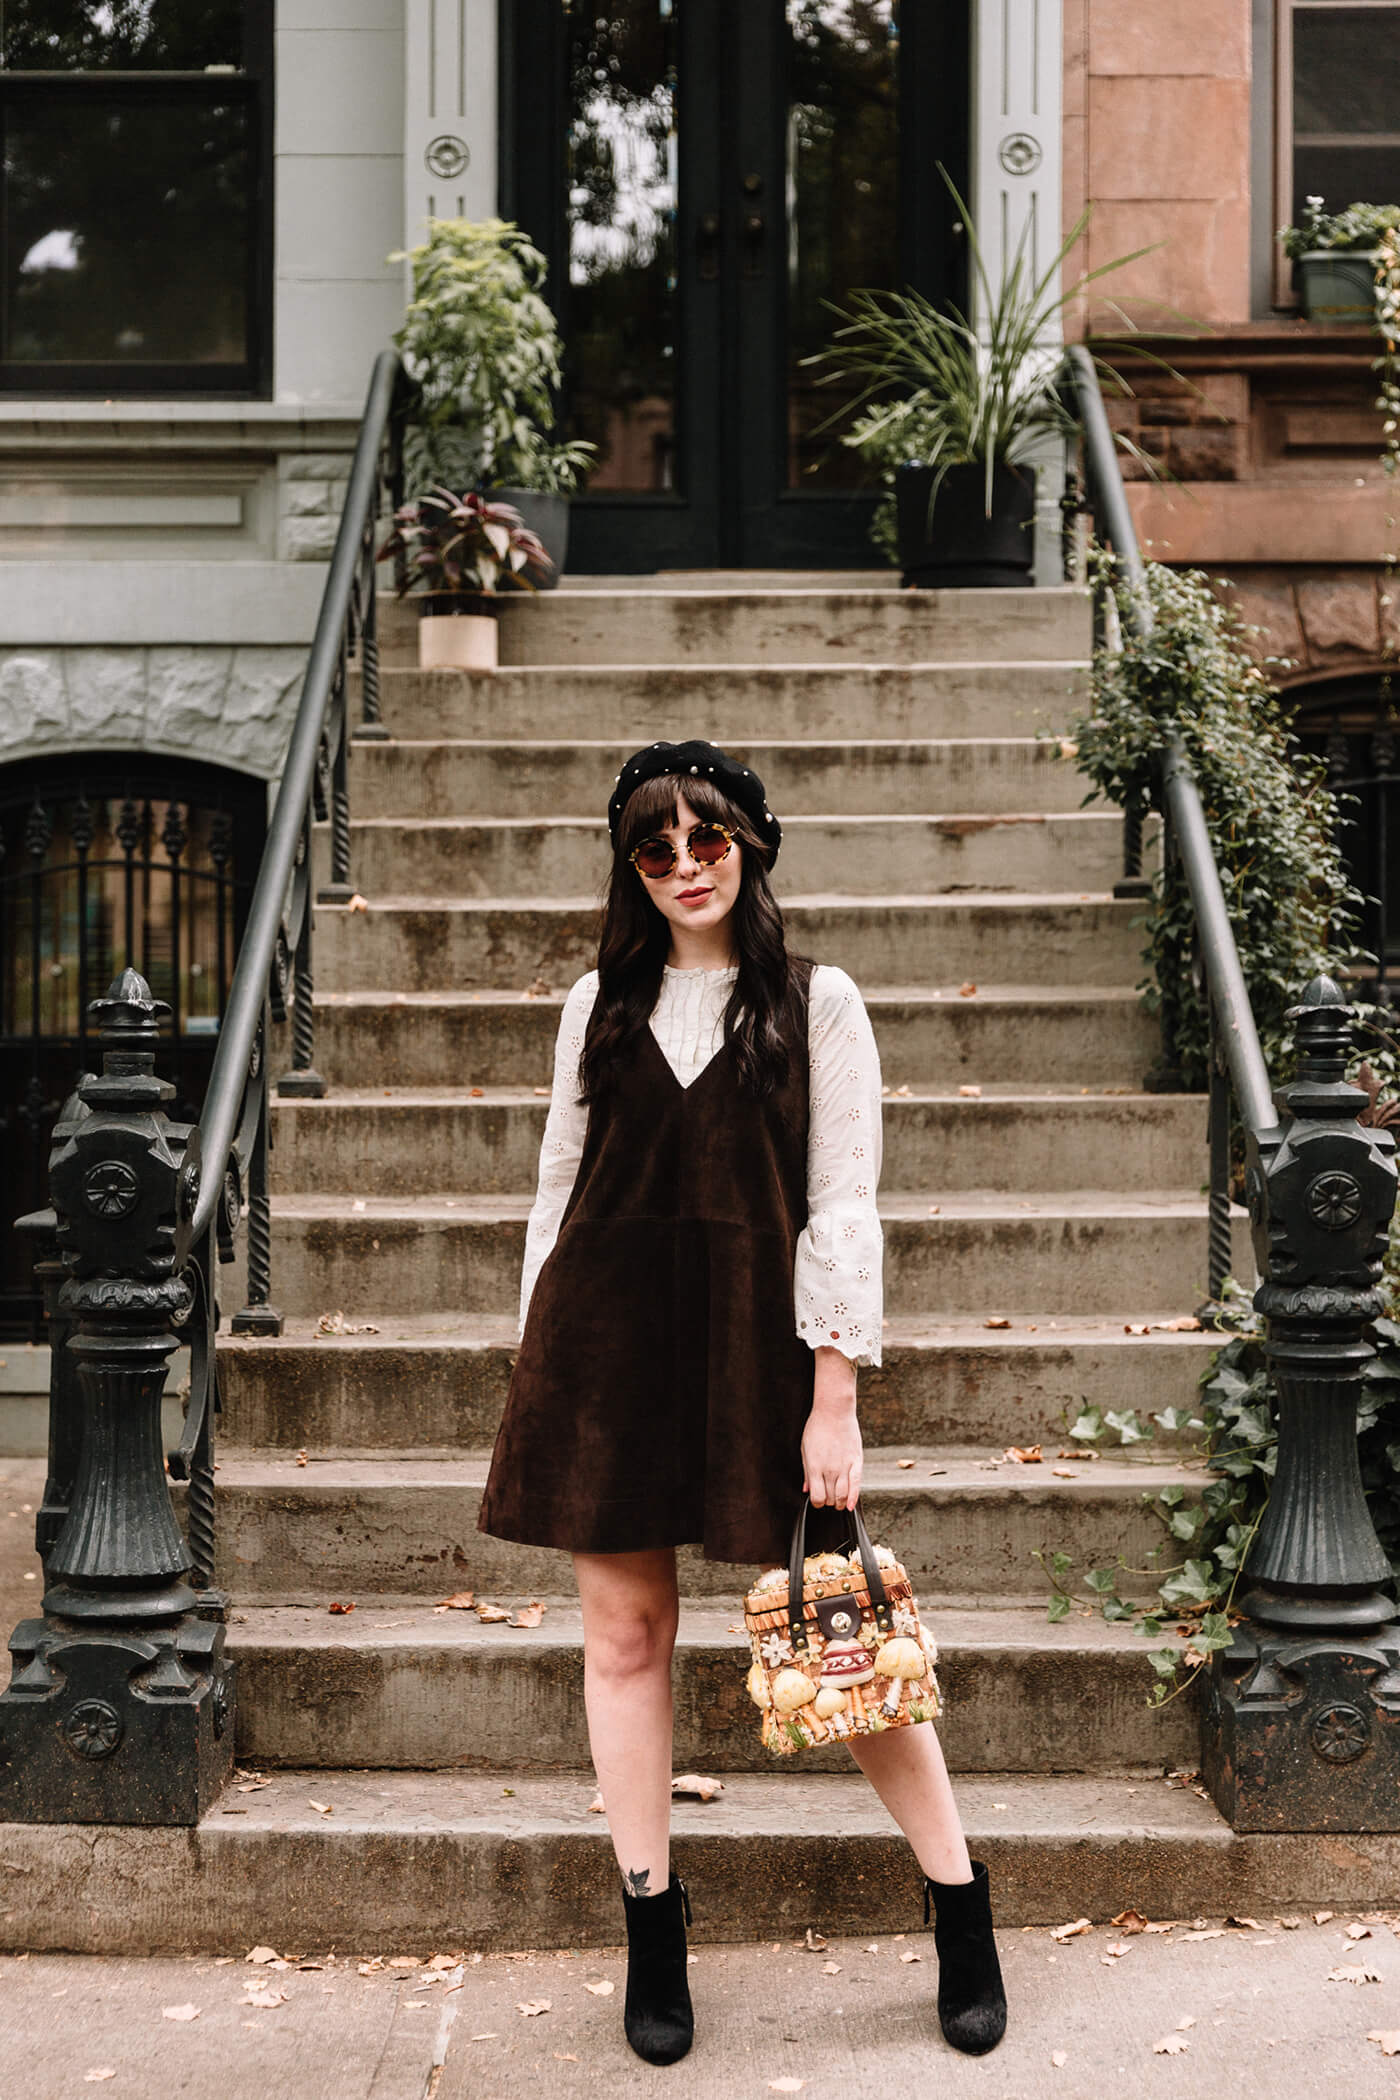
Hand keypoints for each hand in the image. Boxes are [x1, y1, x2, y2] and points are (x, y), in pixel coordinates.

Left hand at [802, 1346, 862, 1510]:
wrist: (834, 1411)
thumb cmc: (817, 1428)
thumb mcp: (805, 1449)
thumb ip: (807, 1472)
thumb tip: (806, 1489)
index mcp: (815, 1467)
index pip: (816, 1497)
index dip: (817, 1502)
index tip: (817, 1498)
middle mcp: (830, 1470)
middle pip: (830, 1498)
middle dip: (828, 1501)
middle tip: (827, 1495)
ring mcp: (844, 1466)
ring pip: (843, 1496)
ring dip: (840, 1502)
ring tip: (838, 1500)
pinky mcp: (857, 1461)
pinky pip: (856, 1485)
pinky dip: (854, 1498)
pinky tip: (851, 1505)